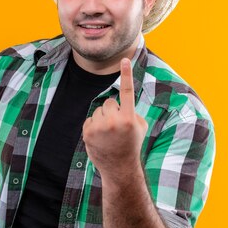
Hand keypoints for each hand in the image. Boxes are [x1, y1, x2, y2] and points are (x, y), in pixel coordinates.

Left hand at [82, 58, 147, 175]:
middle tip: (117, 126)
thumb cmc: (132, 144)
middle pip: (109, 102)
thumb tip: (120, 101)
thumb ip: (132, 111)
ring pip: (98, 110)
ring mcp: (99, 127)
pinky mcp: (87, 132)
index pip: (128, 92)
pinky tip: (100, 138)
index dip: (126, 74)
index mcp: (129, 118)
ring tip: (109, 134)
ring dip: (103, 118)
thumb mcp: (140, 127)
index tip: (124, 59)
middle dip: (113, 110)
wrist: (120, 168)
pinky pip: (90, 119)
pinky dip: (94, 125)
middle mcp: (114, 121)